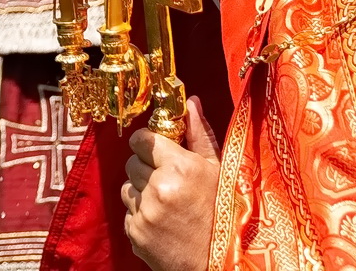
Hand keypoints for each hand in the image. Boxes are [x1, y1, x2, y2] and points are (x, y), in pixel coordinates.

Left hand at [122, 98, 221, 270]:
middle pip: (132, 162)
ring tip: (168, 203)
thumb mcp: (220, 171)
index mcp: (179, 167)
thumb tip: (190, 101)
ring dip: (142, 192)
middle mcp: (158, 188)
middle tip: (168, 180)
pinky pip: (129, 213)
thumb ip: (200, 134)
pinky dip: (141, 216)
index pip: (142, 140)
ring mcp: (144, 213)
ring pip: (128, 188)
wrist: (222, 263)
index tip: (158, 150)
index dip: (149, 144)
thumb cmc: (227, 215)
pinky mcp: (135, 234)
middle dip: (146, 168)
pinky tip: (164, 223)